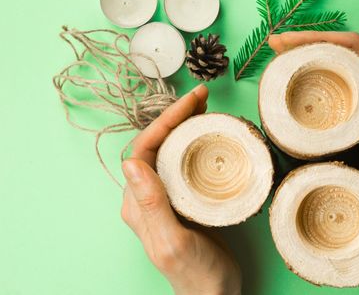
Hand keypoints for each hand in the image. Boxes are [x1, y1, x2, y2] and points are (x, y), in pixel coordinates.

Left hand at [120, 85, 241, 294]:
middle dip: (176, 116)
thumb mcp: (173, 242)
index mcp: (138, 204)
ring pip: (171, 150)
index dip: (164, 122)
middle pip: (157, 144)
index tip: (189, 103)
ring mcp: (167, 197)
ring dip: (186, 125)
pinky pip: (186, 162)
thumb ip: (152, 206)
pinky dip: (197, 142)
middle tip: (202, 96)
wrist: (214, 294)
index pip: (143, 150)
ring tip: (206, 107)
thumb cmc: (196, 275)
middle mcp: (148, 196)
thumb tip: (131, 163)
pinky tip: (211, 135)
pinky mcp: (185, 199)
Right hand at [269, 32, 358, 293]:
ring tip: (281, 57)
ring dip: (311, 58)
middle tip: (275, 46)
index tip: (286, 41)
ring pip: (341, 66)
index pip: (354, 48)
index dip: (317, 39)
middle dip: (308, 44)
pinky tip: (300, 81)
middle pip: (344, 52)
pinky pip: (341, 85)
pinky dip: (318, 78)